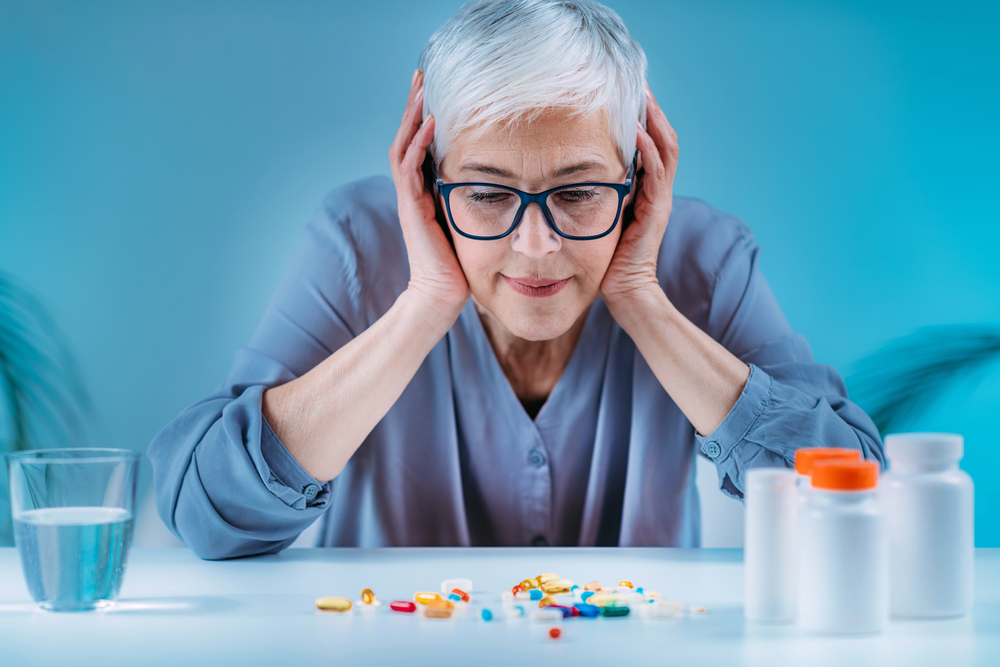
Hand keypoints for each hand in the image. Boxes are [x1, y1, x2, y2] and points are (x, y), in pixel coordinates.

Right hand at [388, 70, 469, 324]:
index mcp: (426, 191)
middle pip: (407, 137)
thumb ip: (478, 198)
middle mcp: (414, 190)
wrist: (442, 295)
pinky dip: (418, 144)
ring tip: (422, 89)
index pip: (420, 144)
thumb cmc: (462, 264)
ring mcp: (409, 198)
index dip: (425, 116)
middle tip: (422, 75)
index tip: (435, 90)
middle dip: (414, 106)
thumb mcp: (472, 220)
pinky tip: (429, 124)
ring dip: (412, 116)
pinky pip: (410, 169)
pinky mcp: (411, 208)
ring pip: (403, 146)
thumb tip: (505, 179)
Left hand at [600, 83, 678, 305]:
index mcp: (645, 189)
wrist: (624, 291)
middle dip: (652, 110)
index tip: (628, 92)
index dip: (643, 118)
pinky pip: (657, 175)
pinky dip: (649, 151)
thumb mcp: (598, 215)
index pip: (650, 144)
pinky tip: (639, 131)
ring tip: (644, 95)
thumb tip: (569, 170)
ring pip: (665, 150)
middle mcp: (657, 190)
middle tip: (640, 82)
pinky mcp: (656, 212)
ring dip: (655, 121)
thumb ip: (594, 193)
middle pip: (663, 139)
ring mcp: (659, 200)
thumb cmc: (605, 259)